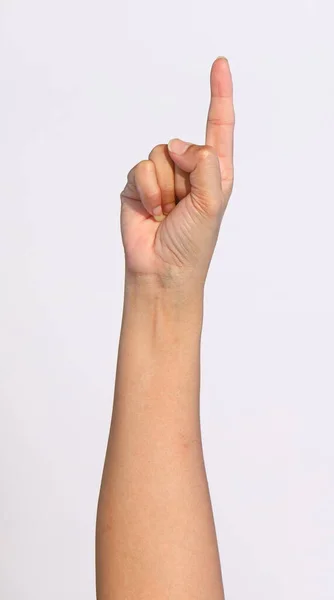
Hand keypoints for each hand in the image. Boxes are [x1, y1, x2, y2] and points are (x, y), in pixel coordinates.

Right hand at [120, 57, 234, 287]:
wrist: (162, 269)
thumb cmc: (193, 242)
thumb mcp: (212, 201)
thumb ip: (204, 163)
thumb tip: (176, 144)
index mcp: (214, 171)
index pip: (218, 125)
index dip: (220, 94)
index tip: (220, 64)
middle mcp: (188, 170)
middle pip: (180, 143)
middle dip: (182, 176)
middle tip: (183, 206)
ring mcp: (162, 177)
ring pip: (158, 154)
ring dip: (164, 188)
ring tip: (167, 212)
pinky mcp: (138, 185)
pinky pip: (140, 168)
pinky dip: (148, 191)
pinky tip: (152, 212)